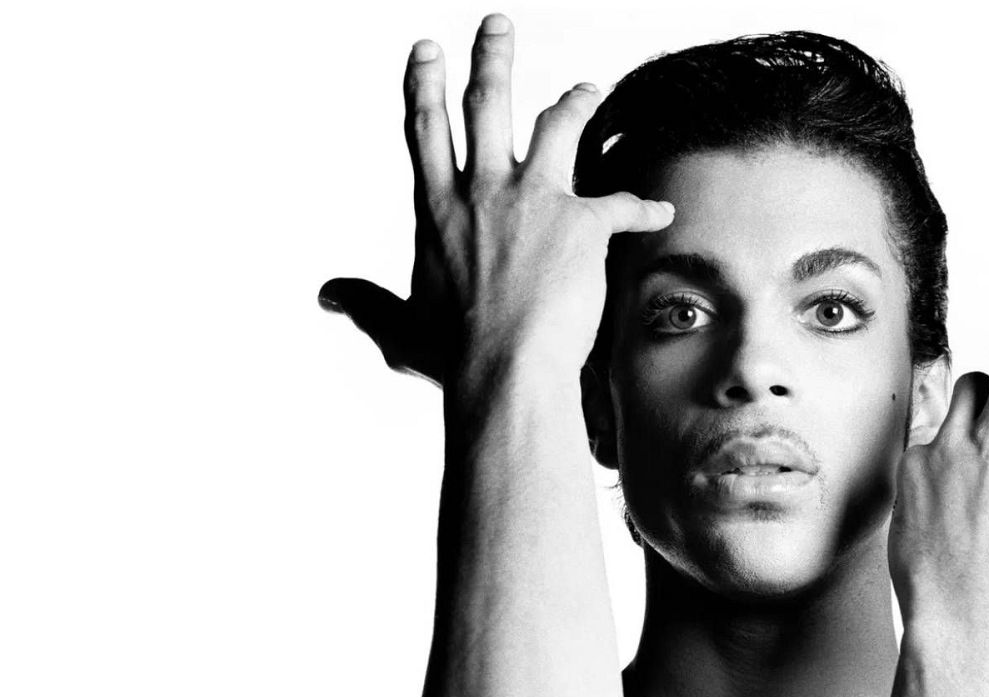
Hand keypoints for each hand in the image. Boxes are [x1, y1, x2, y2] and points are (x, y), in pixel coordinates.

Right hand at [318, 13, 674, 389]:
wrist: (504, 371)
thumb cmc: (453, 356)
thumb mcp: (399, 325)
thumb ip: (367, 302)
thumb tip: (327, 295)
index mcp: (438, 209)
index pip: (426, 131)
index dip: (424, 84)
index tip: (426, 49)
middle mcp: (482, 191)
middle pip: (486, 105)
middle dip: (492, 57)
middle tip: (498, 23)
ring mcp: (534, 201)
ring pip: (556, 128)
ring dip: (575, 103)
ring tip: (587, 89)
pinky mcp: (582, 223)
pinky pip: (621, 203)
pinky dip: (643, 207)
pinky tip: (661, 211)